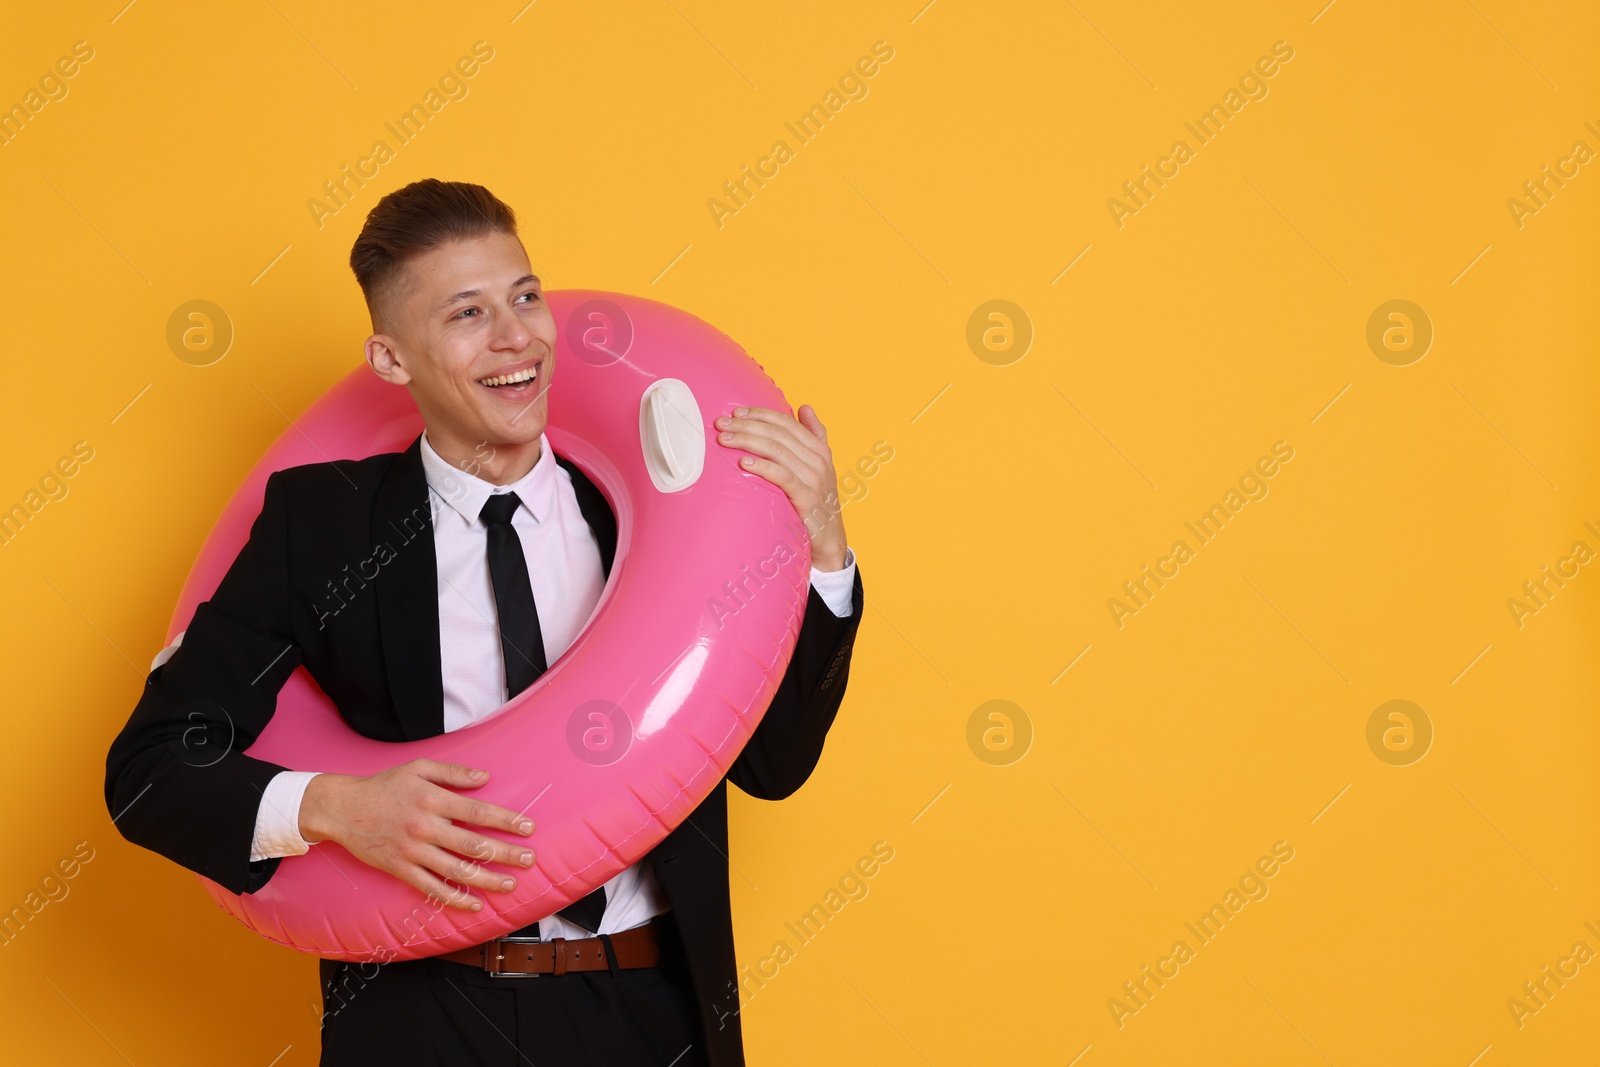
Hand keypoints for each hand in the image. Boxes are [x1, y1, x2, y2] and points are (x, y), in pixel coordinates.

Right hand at [299, 759, 534, 911]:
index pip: (478, 812)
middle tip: (529, 859)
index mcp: (433, 799)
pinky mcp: (400, 869)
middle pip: (473, 844)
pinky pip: (431, 888)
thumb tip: (485, 777)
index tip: (528, 828)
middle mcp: (425, 827)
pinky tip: (474, 904)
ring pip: (456, 870)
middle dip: (505, 853)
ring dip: (486, 879)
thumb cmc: (384, 785)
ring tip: (510, 884)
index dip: (506, 821)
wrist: (343, 808)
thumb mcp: (418, 768)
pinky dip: (454, 898)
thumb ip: (453, 772)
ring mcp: (412, 851)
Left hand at [714, 404, 848, 570]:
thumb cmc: (818, 503)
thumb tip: (805, 407)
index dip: (761, 414)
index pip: (787, 422)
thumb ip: (815, 436)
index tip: (737, 412)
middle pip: (778, 433)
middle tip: (721, 423)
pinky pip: (783, 476)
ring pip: (777, 450)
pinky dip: (762, 467)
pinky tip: (744, 463)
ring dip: (747, 441)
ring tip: (725, 439)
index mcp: (819, 449)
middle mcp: (819, 460)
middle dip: (747, 425)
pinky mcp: (807, 498)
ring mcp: (814, 479)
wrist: (830, 542)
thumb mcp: (820, 467)